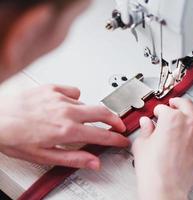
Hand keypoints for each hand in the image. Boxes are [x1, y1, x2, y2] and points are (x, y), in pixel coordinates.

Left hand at [0, 85, 129, 169]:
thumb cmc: (12, 137)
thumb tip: (93, 161)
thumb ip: (73, 158)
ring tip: (83, 120)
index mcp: (67, 130)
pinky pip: (73, 91)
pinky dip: (75, 98)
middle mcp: (67, 111)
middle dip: (116, 120)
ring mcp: (60, 97)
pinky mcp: (52, 88)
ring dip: (91, 113)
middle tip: (119, 125)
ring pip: (87, 104)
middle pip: (103, 112)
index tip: (123, 140)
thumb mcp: (43, 156)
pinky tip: (68, 104)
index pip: (102, 134)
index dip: (116, 139)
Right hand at [132, 98, 192, 199]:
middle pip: (186, 105)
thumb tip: (146, 123)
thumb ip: (145, 130)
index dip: (158, 111)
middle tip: (173, 105)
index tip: (157, 114)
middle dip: (178, 103)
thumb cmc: (153, 169)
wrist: (164, 187)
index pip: (164, 109)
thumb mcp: (142, 144)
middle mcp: (189, 124)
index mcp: (171, 119)